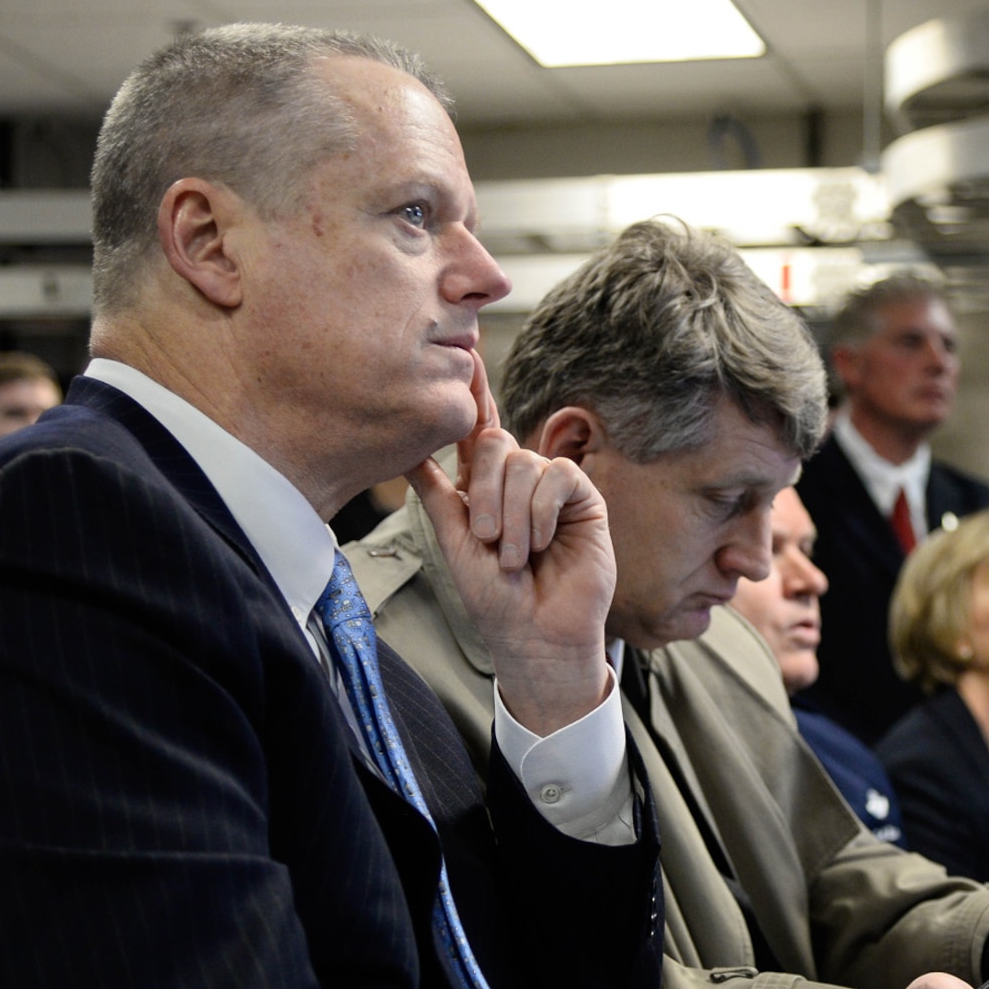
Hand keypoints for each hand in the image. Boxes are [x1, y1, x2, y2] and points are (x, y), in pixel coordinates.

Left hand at [408, 350, 613, 734]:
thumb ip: (436, 494)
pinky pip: (557, 476)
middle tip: (488, 541)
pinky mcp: (583, 499)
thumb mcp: (454, 541)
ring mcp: (552, 488)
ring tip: (516, 557)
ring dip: (512, 515)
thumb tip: (405, 451)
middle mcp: (519, 481)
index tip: (464, 353)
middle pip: (494, 442)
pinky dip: (540, 511)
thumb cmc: (495, 600)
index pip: (477, 431)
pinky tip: (540, 543)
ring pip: (523, 461)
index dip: (474, 393)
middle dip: (484, 492)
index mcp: (484, 487)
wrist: (534, 636)